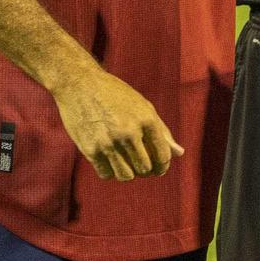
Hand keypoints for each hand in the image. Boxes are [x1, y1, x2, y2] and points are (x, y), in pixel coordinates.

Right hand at [49, 65, 182, 181]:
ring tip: (126, 164)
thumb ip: (162, 131)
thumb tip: (179, 153)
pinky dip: (110, 172)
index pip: (162, 155)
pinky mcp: (90, 149)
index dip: (163, 166)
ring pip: (126, 176)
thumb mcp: (143, 106)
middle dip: (146, 170)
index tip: (158, 168)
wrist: (79, 84)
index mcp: (147, 120)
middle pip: (145, 169)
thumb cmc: (115, 95)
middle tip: (141, 165)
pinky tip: (110, 161)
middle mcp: (129, 132)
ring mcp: (109, 142)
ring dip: (128, 173)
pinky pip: (106, 174)